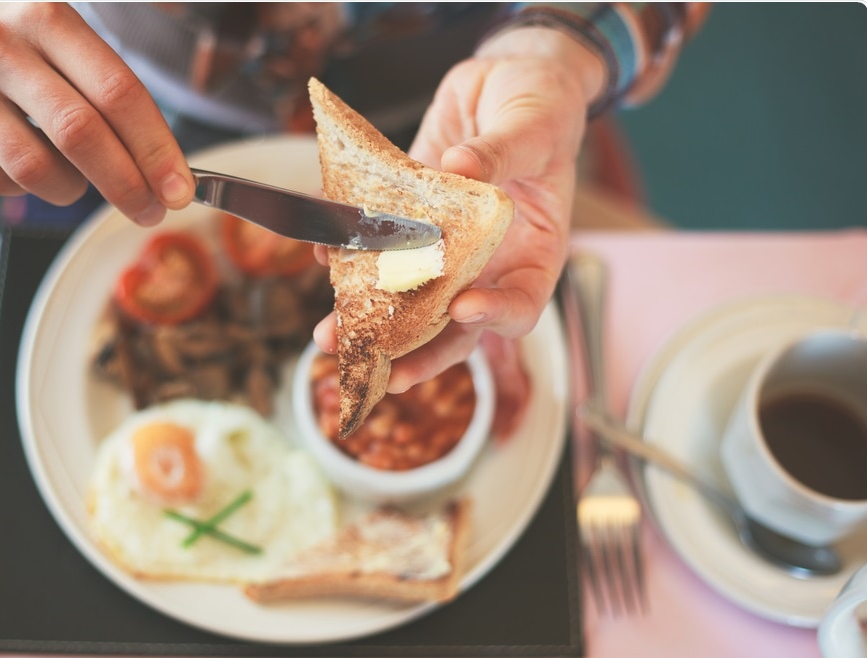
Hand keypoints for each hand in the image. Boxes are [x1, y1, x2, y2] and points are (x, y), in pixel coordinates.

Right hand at [0, 2, 193, 225]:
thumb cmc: (17, 30)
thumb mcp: (64, 30)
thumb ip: (112, 89)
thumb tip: (165, 170)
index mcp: (48, 18)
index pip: (118, 93)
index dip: (155, 149)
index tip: (179, 189)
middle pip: (80, 135)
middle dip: (126, 186)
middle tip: (150, 211)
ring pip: (34, 169)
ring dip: (72, 190)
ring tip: (79, 181)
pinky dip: (25, 188)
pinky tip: (32, 165)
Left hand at [315, 26, 604, 391]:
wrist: (506, 79)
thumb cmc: (542, 104)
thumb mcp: (534, 124)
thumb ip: (502, 151)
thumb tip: (460, 168)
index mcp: (534, 251)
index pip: (521, 303)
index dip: (495, 315)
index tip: (463, 308)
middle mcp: (488, 261)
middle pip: (455, 325)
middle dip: (415, 350)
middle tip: (377, 369)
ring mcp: (446, 247)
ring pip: (409, 298)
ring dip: (369, 319)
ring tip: (329, 334)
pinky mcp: (411, 221)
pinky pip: (381, 247)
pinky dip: (350, 255)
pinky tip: (324, 254)